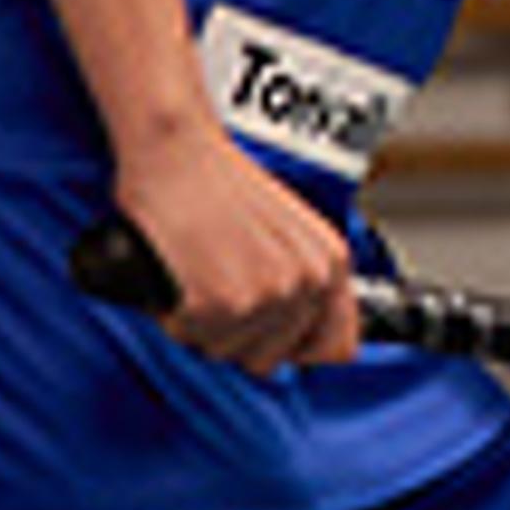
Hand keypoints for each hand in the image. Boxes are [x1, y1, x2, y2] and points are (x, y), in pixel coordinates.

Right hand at [111, 129, 359, 370]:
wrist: (177, 152)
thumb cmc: (219, 184)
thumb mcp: (289, 231)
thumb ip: (303, 281)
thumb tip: (302, 343)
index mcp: (331, 262)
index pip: (337, 346)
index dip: (298, 350)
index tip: (273, 340)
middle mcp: (307, 280)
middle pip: (270, 358)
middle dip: (235, 335)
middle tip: (214, 289)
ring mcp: (266, 293)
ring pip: (225, 352)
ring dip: (201, 326)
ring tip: (196, 277)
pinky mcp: (219, 302)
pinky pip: (188, 337)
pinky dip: (172, 316)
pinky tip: (176, 278)